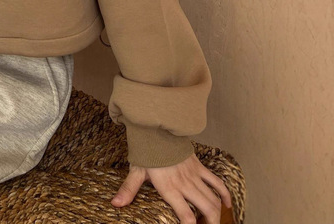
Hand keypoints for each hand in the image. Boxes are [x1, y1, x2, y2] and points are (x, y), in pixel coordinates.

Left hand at [111, 153, 232, 222]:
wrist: (156, 127)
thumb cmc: (146, 151)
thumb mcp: (136, 171)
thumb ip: (128, 189)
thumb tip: (115, 203)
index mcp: (169, 188)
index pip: (186, 216)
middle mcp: (185, 184)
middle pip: (207, 210)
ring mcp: (194, 175)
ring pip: (213, 199)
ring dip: (218, 214)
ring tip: (213, 222)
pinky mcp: (199, 167)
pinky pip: (217, 182)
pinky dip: (225, 194)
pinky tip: (227, 205)